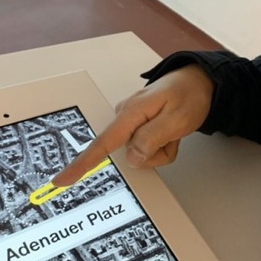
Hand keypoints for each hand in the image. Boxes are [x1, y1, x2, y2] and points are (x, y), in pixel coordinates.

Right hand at [51, 65, 214, 185]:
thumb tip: (131, 157)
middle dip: (155, 152)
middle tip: (173, 135)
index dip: (83, 163)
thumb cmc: (189, 95)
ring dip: (161, 148)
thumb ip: (152, 139)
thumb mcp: (177, 119)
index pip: (103, 143)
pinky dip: (161, 145)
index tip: (62, 180)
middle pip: (130, 153)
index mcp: (131, 112)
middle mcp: (126, 116)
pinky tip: (170, 131)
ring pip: (141, 153)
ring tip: (173, 130)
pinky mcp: (137, 126)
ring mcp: (131, 121)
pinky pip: (146, 148)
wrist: (198, 81)